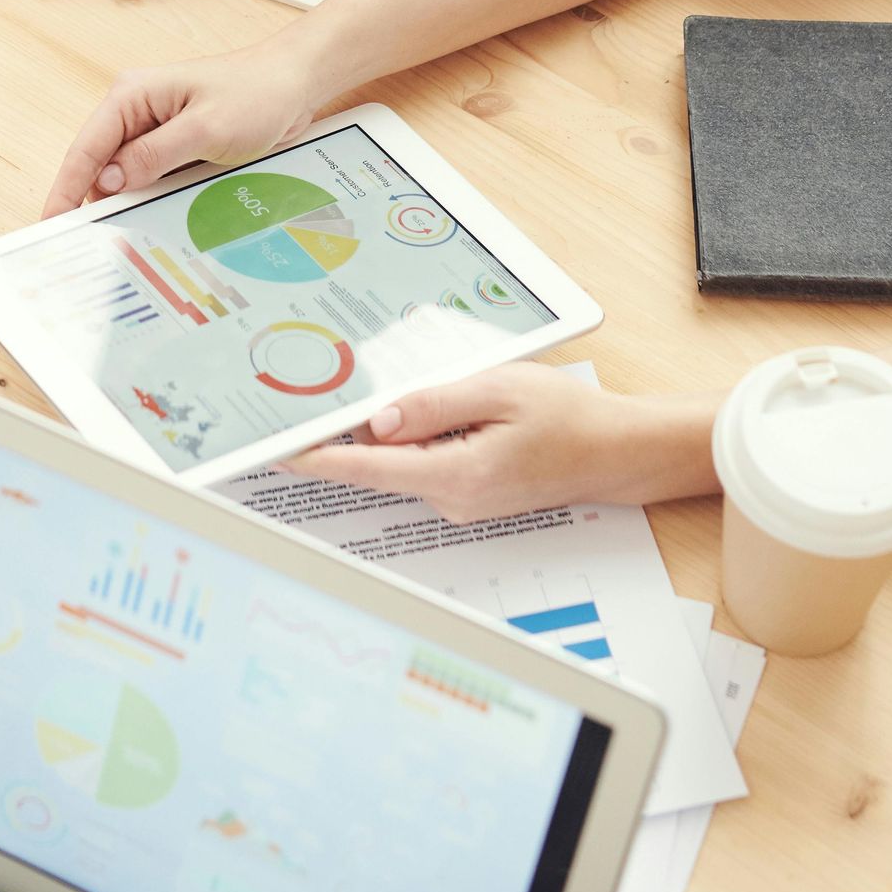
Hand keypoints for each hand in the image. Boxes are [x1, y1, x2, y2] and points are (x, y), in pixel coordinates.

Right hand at [43, 39, 317, 215]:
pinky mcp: (173, 146)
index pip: (87, 147)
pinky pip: (149, 177)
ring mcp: (154, 130)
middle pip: (99, 165)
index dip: (66, 187)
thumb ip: (154, 155)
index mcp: (132, 95)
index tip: (52, 221)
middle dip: (91, 201)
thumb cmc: (255, 92)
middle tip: (84, 243)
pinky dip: (146, 198)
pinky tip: (149, 221)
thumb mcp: (205, 129)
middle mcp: (136, 110)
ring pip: (124, 175)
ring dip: (123, 203)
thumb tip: (109, 181)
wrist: (294, 85)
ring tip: (117, 239)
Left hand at [276, 364, 714, 520]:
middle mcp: (452, 498)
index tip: (275, 450)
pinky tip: (433, 410)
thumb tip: (377, 420)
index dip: (319, 458)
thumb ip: (433, 405)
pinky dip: (417, 438)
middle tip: (313, 396)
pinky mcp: (468, 491)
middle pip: (380, 464)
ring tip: (393, 393)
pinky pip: (426, 463)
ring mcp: (460, 500)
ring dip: (391, 431)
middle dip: (349, 432)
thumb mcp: (498, 392)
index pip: (369, 468)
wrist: (616, 451)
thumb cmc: (567, 418)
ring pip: (403, 461)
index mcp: (456, 476)